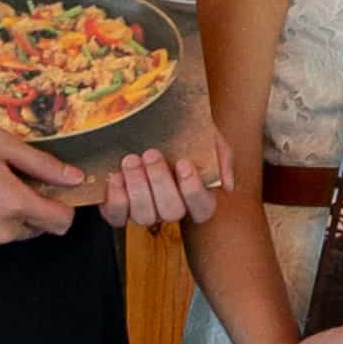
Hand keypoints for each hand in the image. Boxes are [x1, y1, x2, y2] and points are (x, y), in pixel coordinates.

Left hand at [99, 134, 229, 232]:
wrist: (155, 126)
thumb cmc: (187, 135)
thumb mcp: (211, 139)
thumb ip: (223, 157)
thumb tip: (227, 185)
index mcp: (197, 198)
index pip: (202, 208)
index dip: (193, 190)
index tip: (184, 163)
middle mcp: (171, 209)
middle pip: (170, 212)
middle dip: (160, 183)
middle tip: (151, 154)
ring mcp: (146, 210)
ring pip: (144, 216)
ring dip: (137, 188)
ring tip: (131, 160)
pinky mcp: (120, 208)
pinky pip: (117, 217)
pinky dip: (115, 200)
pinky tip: (116, 177)